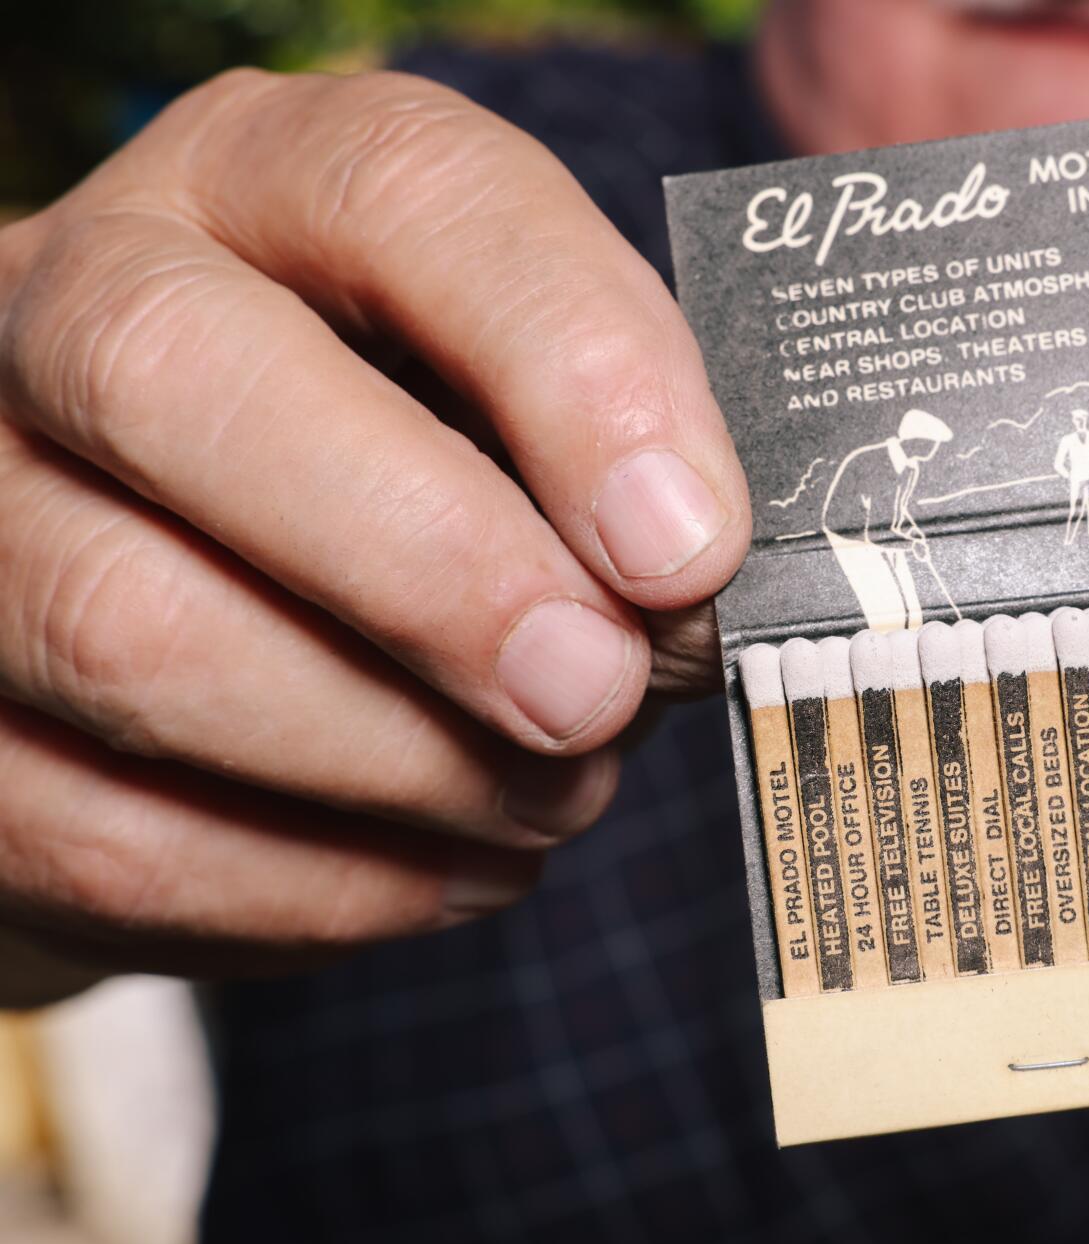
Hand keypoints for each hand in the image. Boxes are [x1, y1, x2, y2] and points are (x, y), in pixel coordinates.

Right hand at [0, 70, 748, 1002]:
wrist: (212, 586)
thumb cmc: (425, 477)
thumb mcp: (530, 414)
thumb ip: (612, 467)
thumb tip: (683, 605)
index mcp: (265, 183)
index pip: (403, 193)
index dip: (565, 366)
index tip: (686, 544)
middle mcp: (74, 302)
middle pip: (179, 379)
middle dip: (432, 569)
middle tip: (595, 693)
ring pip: (128, 631)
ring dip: (396, 760)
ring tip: (552, 797)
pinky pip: (115, 835)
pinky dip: (326, 888)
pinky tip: (453, 867)